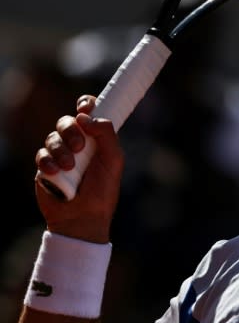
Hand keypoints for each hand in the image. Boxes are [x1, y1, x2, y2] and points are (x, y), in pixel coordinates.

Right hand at [34, 95, 123, 243]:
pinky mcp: (45, 166)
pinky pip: (41, 154)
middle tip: (80, 147)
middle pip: (67, 121)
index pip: (89, 113)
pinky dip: (48, 162)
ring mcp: (60, 154)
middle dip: (72, 130)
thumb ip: (106, 134)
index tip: (84, 107)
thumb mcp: (113, 160)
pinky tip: (55, 172)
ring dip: (61, 150)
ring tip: (70, 167)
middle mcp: (78, 144)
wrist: (83, 217)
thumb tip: (86, 116)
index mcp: (97, 140)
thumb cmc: (102, 190)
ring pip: (52, 136)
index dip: (86, 105)